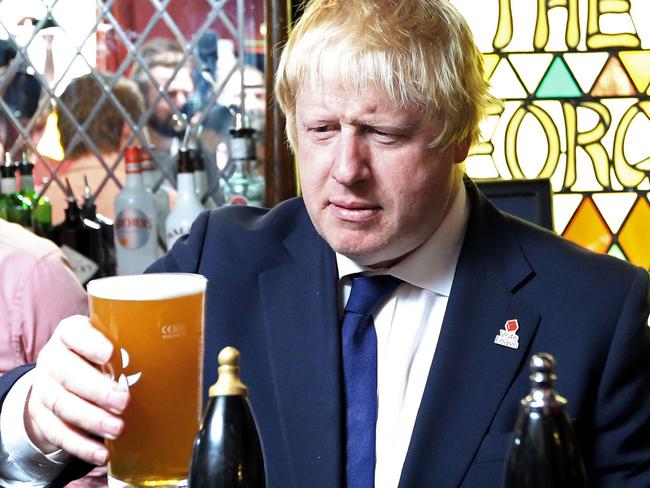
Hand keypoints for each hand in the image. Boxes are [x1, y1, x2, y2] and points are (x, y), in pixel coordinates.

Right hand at [25, 315, 129, 464]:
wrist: (58, 381)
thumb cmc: (94, 358)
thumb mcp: (108, 344)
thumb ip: (130, 347)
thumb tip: (176, 354)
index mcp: (70, 335)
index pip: (73, 333)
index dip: (90, 343)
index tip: (111, 353)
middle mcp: (53, 359)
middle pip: (67, 372)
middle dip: (97, 389)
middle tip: (124, 401)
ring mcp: (44, 388)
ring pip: (62, 404)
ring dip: (92, 419)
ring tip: (118, 428)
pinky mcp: (41, 417)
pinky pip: (57, 433)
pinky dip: (81, 445)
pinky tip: (101, 452)